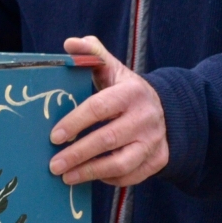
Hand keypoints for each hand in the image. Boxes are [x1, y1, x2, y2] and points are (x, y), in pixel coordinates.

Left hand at [48, 35, 168, 186]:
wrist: (168, 110)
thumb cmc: (126, 90)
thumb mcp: (113, 68)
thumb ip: (92, 54)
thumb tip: (69, 43)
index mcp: (131, 92)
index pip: (99, 108)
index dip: (75, 123)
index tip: (54, 136)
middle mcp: (146, 117)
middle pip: (107, 139)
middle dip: (77, 154)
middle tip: (53, 165)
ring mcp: (154, 141)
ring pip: (121, 163)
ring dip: (90, 172)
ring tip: (66, 177)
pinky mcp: (158, 160)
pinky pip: (131, 176)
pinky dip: (109, 179)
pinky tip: (90, 177)